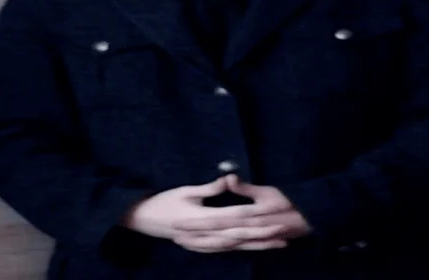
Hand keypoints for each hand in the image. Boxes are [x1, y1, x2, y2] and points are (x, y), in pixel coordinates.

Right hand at [122, 177, 287, 252]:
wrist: (143, 219)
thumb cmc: (164, 202)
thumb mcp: (186, 190)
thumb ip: (210, 188)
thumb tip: (229, 178)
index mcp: (203, 219)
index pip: (235, 219)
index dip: (256, 220)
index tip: (275, 218)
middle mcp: (206, 235)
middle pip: (240, 236)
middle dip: (263, 236)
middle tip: (284, 233)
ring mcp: (203, 244)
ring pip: (235, 246)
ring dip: (257, 245)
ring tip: (277, 243)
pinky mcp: (201, 247)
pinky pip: (224, 250)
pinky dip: (240, 249)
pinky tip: (252, 248)